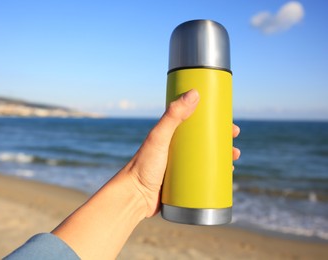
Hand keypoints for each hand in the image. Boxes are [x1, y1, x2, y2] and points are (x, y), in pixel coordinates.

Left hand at [125, 89, 240, 216]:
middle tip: (235, 145)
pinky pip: (201, 177)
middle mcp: (175, 150)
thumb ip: (173, 116)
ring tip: (234, 160)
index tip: (229, 123)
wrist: (133, 197)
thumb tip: (194, 93)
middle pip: (204, 142)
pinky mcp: (181, 184)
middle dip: (222, 142)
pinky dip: (214, 175)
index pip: (196, 124)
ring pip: (205, 160)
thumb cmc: (142, 166)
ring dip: (222, 158)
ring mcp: (178, 167)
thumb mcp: (159, 138)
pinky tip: (225, 177)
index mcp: (170, 136)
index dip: (214, 123)